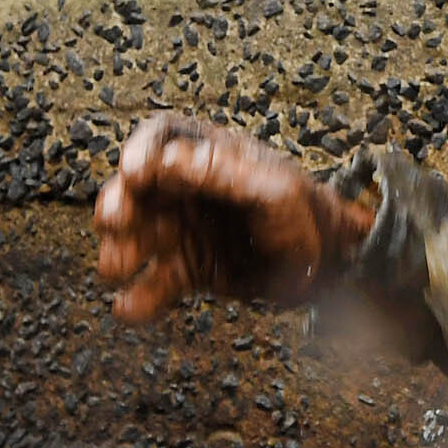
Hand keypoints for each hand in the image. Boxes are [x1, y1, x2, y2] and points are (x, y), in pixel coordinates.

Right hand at [95, 115, 377, 322]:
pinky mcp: (190, 270)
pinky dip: (138, 297)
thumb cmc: (309, 216)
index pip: (161, 139)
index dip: (140, 152)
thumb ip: (222, 173)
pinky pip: (155, 283)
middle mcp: (189, 190)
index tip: (133, 173)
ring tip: (117, 268)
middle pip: (137, 190)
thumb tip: (168, 161)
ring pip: (138, 237)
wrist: (333, 268)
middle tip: (114, 221)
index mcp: (210, 155)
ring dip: (120, 250)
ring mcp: (186, 230)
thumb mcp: (275, 189)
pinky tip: (128, 307)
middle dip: (118, 203)